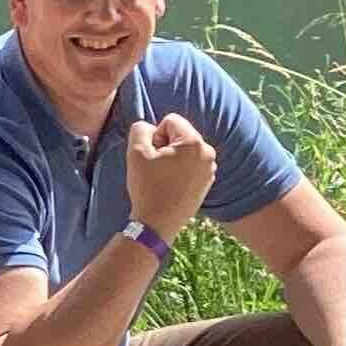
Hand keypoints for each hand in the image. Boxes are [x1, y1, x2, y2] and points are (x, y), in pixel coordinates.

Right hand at [125, 113, 216, 238]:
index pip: (171, 121)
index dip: (155, 136)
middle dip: (166, 147)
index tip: (151, 156)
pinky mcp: (208, 182)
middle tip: (155, 169)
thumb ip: (140, 130)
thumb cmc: (147, 188)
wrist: (157, 224)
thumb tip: (149, 127)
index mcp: (193, 143)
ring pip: (186, 151)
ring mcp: (210, 168)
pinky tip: (171, 187)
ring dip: (173, 160)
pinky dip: (181, 172)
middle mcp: (208, 152)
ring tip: (163, 179)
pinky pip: (192, 166)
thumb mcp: (135, 153)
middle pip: (181, 135)